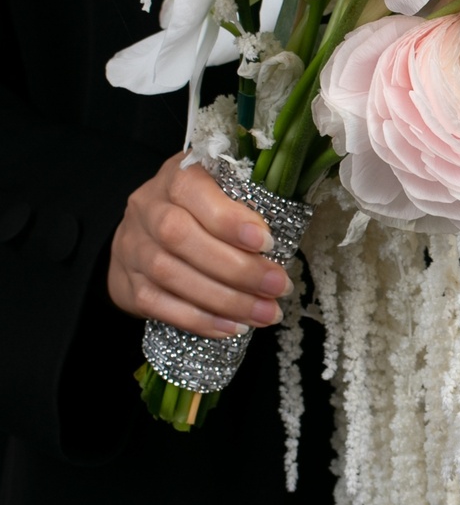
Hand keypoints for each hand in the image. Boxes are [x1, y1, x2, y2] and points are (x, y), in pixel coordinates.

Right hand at [107, 153, 292, 337]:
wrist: (145, 231)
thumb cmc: (200, 207)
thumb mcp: (223, 188)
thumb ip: (246, 202)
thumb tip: (287, 232)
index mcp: (176, 177)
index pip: (194, 192)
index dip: (230, 220)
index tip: (268, 243)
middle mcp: (147, 209)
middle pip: (181, 238)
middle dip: (237, 268)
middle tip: (278, 286)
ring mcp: (132, 247)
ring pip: (171, 275)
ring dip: (225, 300)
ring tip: (265, 313)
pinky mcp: (127, 284)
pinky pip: (159, 305)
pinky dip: (200, 319)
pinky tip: (233, 327)